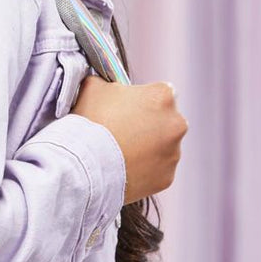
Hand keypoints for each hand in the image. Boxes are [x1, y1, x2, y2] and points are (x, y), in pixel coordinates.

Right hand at [70, 77, 188, 204]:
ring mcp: (173, 153)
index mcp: (162, 96)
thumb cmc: (89, 122)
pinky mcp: (167, 178)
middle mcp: (176, 124)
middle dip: (148, 125)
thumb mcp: (92, 88)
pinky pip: (156, 171)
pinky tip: (122, 168)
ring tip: (118, 153)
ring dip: (146, 148)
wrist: (84, 165)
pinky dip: (143, 170)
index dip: (141, 100)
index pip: (159, 93)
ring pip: (162, 147)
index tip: (125, 109)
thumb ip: (107, 83)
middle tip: (120, 131)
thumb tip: (106, 86)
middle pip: (165, 121)